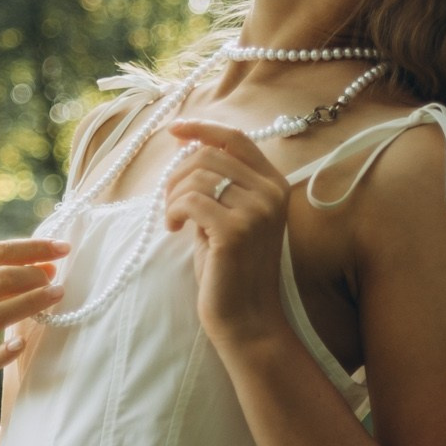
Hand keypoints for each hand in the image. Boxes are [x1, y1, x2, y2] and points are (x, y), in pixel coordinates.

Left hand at [165, 123, 291, 356]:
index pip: (236, 138)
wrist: (245, 317)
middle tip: (171, 203)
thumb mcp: (228, 216)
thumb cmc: (230, 268)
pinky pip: (190, 201)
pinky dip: (174, 211)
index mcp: (274, 184)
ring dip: (173, 196)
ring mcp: (257, 211)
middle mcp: (271, 193)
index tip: (174, 130)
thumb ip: (217, 183)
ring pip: (197, 177)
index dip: (202, 128)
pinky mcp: (236, 231)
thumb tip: (186, 147)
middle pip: (209, 155)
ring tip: (174, 219)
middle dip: (178, 174)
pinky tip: (175, 229)